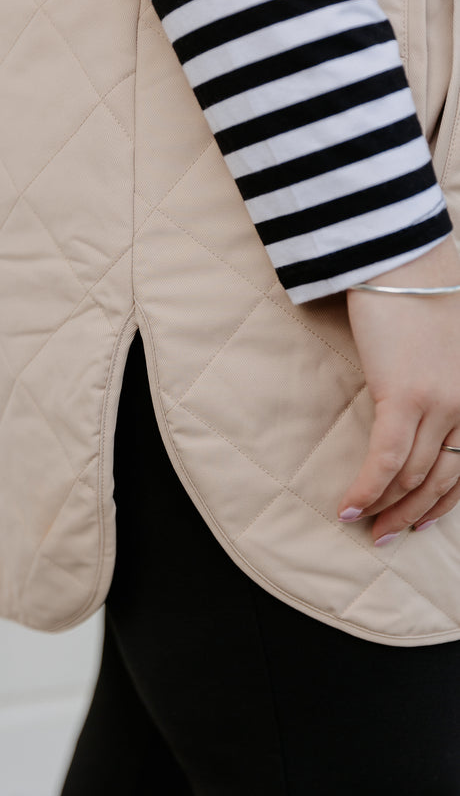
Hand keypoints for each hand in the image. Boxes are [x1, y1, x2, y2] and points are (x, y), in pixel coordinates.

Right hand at [338, 235, 459, 544]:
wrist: (407, 260)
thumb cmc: (423, 297)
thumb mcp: (446, 351)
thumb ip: (442, 387)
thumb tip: (415, 418)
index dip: (440, 503)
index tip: (416, 521)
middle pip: (441, 479)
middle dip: (412, 514)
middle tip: (386, 535)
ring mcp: (440, 403)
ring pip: (414, 474)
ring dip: (387, 507)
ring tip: (364, 524)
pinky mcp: (404, 395)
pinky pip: (386, 458)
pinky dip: (368, 487)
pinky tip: (349, 506)